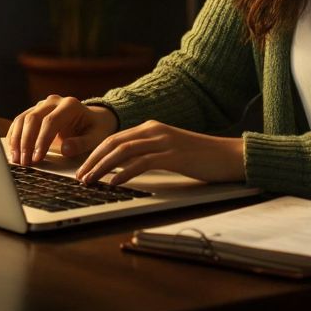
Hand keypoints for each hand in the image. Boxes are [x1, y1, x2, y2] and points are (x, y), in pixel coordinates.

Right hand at [5, 96, 117, 164]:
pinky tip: (13, 150)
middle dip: (26, 142)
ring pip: (22, 119)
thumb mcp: (96, 137)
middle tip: (24, 162)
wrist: (93, 119)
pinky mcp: (34, 111)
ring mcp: (42, 105)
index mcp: (70, 105)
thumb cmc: (95, 128)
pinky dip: (14, 136)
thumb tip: (65, 149)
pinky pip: (19, 121)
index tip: (37, 158)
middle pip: (33, 119)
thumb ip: (82, 143)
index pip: (50, 122)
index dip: (41, 141)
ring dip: (17, 140)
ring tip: (16, 159)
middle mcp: (53, 101)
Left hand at [75, 120, 244, 185]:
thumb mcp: (170, 151)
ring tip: (90, 181)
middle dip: (93, 159)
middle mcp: (155, 130)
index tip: (83, 168)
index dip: (95, 153)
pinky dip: (125, 172)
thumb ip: (149, 153)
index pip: (115, 138)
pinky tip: (114, 182)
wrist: (231, 156)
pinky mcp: (174, 155)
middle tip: (79, 176)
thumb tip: (125, 168)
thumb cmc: (201, 157)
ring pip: (123, 151)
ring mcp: (164, 141)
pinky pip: (142, 162)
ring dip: (103, 167)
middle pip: (114, 142)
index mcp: (152, 127)